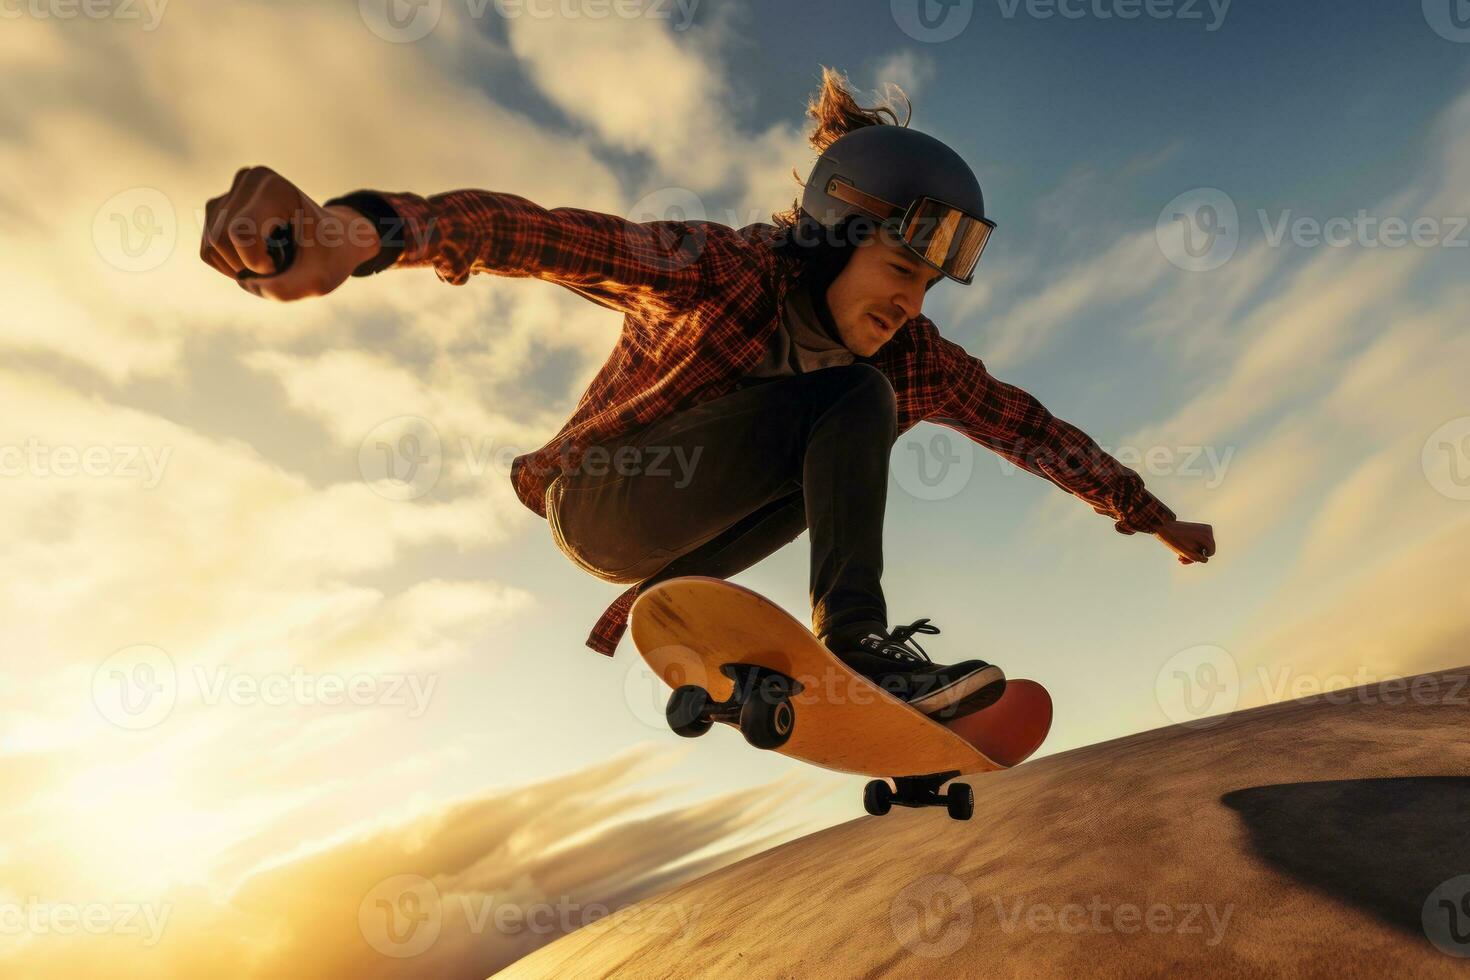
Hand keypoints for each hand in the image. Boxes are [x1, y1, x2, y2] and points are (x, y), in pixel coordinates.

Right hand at [200, 166, 379, 300]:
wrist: (335, 240)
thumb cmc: (330, 256)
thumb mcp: (320, 280)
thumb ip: (287, 289)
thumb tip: (245, 282)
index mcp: (275, 189)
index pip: (241, 232)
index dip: (256, 262)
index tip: (282, 265)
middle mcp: (249, 180)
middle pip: (220, 239)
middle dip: (245, 266)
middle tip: (277, 266)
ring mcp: (231, 192)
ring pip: (211, 245)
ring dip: (237, 266)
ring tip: (269, 261)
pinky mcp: (220, 208)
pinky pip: (208, 249)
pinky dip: (229, 264)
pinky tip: (255, 259)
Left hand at [1155, 519, 1215, 564]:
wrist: (1163, 527)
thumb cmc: (1175, 541)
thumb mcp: (1187, 553)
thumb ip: (1198, 558)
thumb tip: (1205, 559)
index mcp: (1207, 535)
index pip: (1210, 553)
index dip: (1200, 558)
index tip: (1188, 558)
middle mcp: (1208, 530)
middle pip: (1206, 549)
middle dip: (1194, 555)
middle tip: (1180, 558)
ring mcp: (1203, 528)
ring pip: (1201, 545)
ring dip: (1191, 552)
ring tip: (1179, 555)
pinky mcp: (1198, 528)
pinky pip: (1198, 540)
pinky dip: (1190, 546)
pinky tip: (1180, 550)